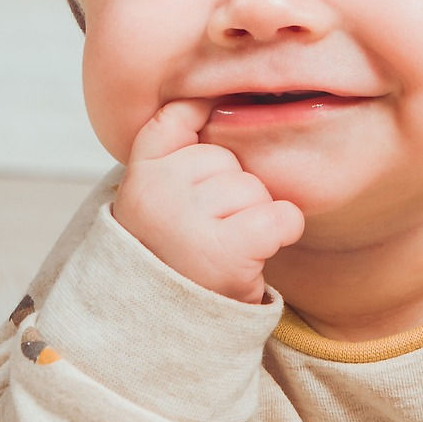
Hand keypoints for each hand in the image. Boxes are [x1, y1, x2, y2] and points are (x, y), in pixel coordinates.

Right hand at [110, 99, 305, 302]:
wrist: (167, 326)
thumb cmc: (174, 253)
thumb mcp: (156, 196)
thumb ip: (172, 146)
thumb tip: (209, 94)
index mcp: (140, 173)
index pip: (177, 116)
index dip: (201, 126)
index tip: (201, 167)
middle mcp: (159, 191)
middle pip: (229, 159)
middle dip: (231, 194)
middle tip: (208, 233)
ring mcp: (190, 219)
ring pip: (255, 188)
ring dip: (252, 218)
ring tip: (224, 248)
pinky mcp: (227, 248)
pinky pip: (279, 215)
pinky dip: (282, 231)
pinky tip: (258, 251)